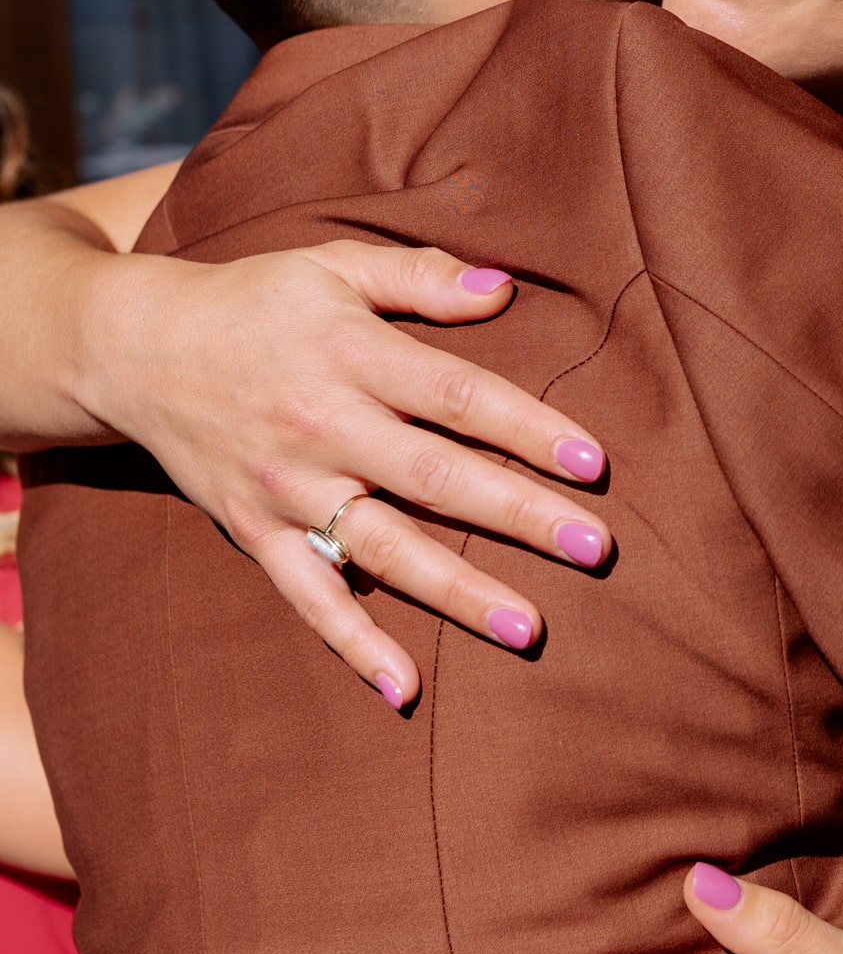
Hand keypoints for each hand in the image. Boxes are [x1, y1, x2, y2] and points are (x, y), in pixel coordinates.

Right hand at [74, 243, 610, 704]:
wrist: (135, 348)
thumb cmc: (255, 300)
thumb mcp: (333, 264)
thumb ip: (421, 277)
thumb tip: (506, 288)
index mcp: (351, 352)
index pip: (457, 396)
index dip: (527, 429)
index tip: (593, 463)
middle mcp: (322, 425)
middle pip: (435, 478)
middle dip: (520, 515)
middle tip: (596, 548)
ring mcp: (286, 487)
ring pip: (384, 547)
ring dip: (458, 591)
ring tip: (530, 627)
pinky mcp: (254, 531)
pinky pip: (308, 596)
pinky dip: (353, 644)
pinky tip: (406, 688)